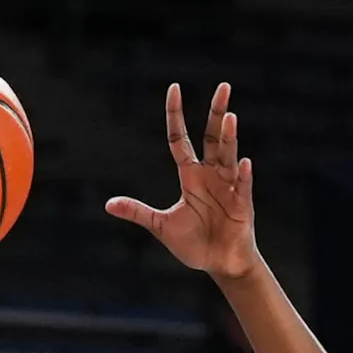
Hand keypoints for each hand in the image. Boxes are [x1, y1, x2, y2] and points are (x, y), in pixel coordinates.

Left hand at [105, 83, 260, 279]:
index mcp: (190, 177)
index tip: (174, 89)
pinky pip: (242, 188)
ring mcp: (228, 189)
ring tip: (229, 117)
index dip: (176, 115)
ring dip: (229, 138)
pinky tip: (245, 163)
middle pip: (213, 138)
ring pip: (228, 157)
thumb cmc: (194, 245)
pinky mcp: (242, 206)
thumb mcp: (161, 226)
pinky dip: (244, 177)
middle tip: (223, 87)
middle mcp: (211, 176)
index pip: (180, 139)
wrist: (220, 265)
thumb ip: (138, 212)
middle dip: (216, 112)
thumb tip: (108, 205)